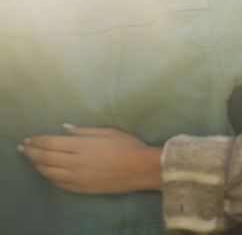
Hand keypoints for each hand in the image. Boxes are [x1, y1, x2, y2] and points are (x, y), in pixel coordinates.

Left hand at [19, 125, 162, 193]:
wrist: (142, 169)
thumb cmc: (129, 146)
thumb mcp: (109, 132)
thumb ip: (84, 130)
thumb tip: (64, 128)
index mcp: (83, 145)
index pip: (51, 143)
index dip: (37, 140)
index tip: (29, 138)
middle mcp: (76, 162)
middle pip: (46, 157)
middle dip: (31, 152)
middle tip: (23, 148)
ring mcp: (78, 177)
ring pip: (49, 172)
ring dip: (38, 165)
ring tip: (32, 160)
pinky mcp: (83, 188)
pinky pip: (60, 184)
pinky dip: (50, 177)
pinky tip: (48, 173)